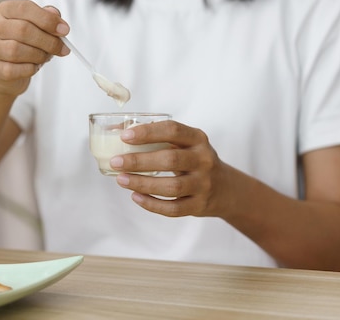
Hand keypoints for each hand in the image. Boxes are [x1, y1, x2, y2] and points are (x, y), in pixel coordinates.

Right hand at [0, 1, 69, 96]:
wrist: (7, 72)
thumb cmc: (24, 45)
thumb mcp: (36, 27)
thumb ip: (46, 18)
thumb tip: (55, 14)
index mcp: (4, 10)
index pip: (25, 8)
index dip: (47, 19)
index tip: (65, 30)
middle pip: (23, 29)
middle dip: (48, 40)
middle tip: (63, 48)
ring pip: (18, 50)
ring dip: (39, 55)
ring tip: (46, 57)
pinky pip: (17, 69)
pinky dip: (31, 68)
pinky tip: (34, 66)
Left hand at [111, 120, 230, 217]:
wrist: (224, 188)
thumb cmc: (193, 160)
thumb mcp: (184, 144)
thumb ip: (156, 137)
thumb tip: (115, 130)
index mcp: (197, 139)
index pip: (173, 130)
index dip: (148, 132)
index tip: (125, 136)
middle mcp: (203, 160)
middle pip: (170, 160)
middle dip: (139, 161)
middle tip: (116, 162)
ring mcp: (203, 184)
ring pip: (171, 187)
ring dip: (142, 183)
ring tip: (121, 180)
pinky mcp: (199, 205)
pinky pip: (173, 208)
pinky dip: (152, 204)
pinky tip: (136, 197)